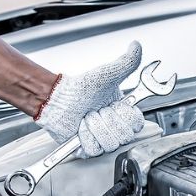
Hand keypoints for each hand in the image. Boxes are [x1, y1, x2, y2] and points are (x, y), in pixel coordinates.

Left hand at [35, 42, 145, 157]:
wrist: (58, 100)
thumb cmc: (81, 88)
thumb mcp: (107, 74)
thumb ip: (126, 62)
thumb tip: (136, 46)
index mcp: (124, 114)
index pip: (137, 124)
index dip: (123, 115)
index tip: (113, 104)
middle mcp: (116, 129)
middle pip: (124, 135)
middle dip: (106, 119)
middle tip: (97, 110)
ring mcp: (103, 141)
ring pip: (109, 142)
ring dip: (94, 126)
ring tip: (87, 117)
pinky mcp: (88, 150)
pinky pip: (94, 148)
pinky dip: (84, 136)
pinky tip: (80, 127)